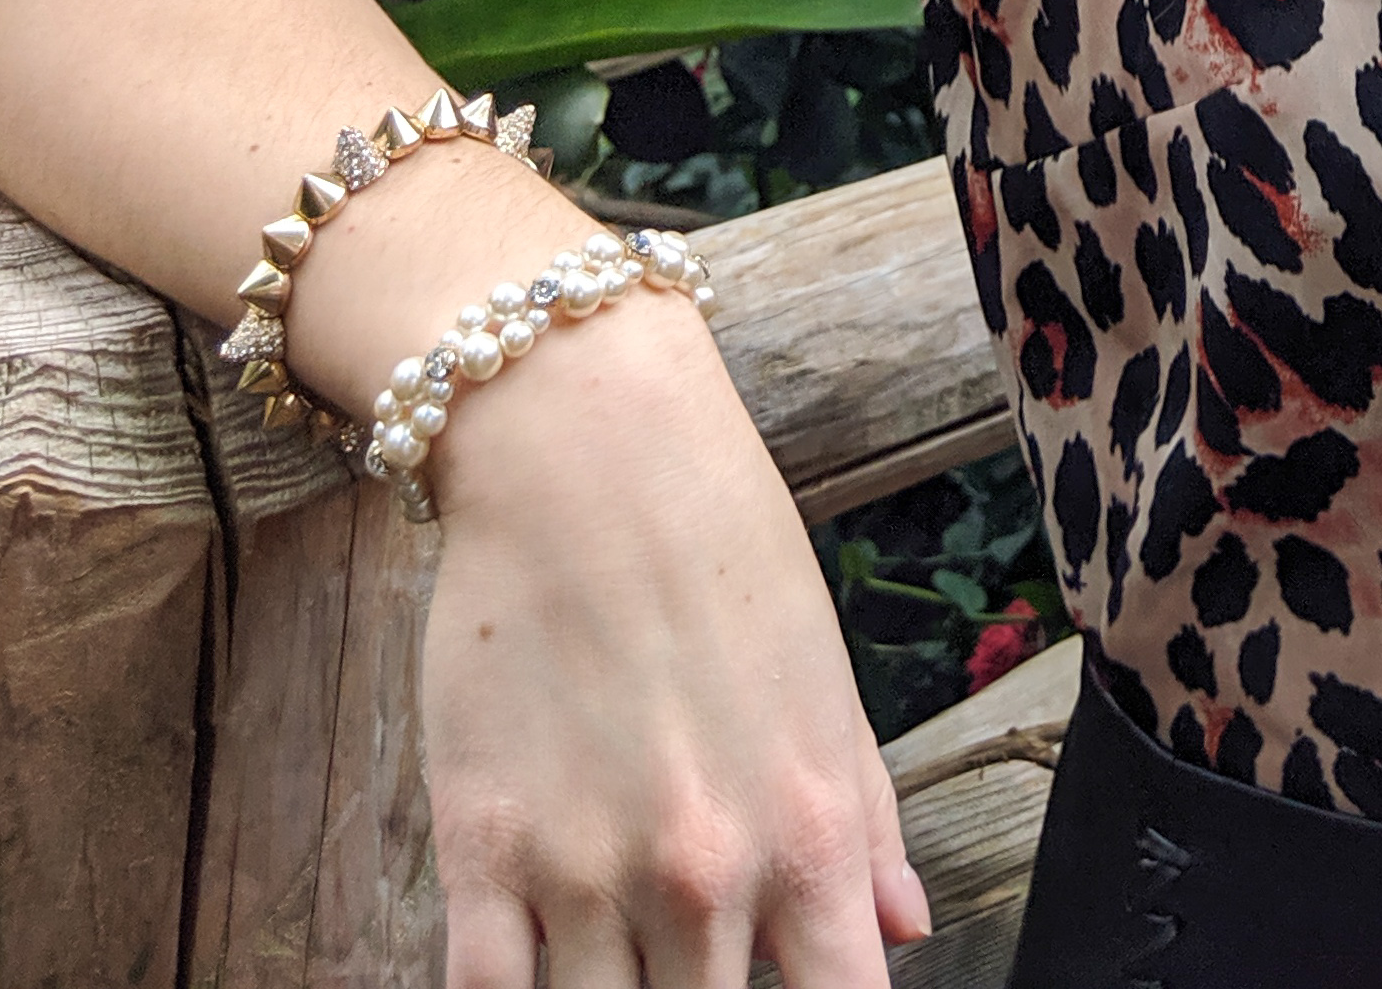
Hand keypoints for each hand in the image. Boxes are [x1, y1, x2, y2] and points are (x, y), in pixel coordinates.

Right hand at [416, 302, 931, 986]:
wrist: (589, 446)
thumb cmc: (720, 548)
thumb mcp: (823, 679)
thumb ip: (867, 822)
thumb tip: (902, 933)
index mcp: (806, 835)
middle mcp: (705, 875)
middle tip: (686, 948)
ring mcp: (586, 874)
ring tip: (613, 943)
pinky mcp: (479, 856)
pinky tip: (530, 966)